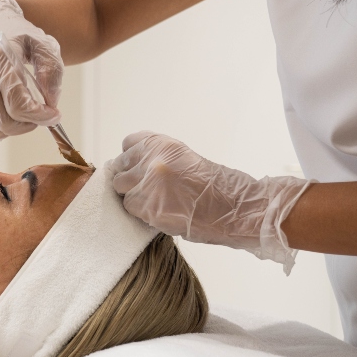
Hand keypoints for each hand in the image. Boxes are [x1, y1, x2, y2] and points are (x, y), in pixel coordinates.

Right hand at [0, 0, 62, 139]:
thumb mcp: (40, 41)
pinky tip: (10, 111)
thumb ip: (51, 70)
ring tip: (26, 114)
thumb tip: (51, 102)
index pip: (19, 105)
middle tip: (42, 114)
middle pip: (5, 122)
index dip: (41, 116)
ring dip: (14, 128)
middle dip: (29, 124)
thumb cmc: (13, 30)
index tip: (55, 114)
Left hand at [109, 131, 311, 273]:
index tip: (136, 165)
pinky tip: (156, 211)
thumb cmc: (219, 186)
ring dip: (133, 195)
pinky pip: (130, 208)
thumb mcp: (186, 159)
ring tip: (151, 201)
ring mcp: (148, 185)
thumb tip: (136, 167)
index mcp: (163, 144)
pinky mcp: (149, 209)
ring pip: (122, 189)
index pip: (128, 144)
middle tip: (143, 187)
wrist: (236, 209)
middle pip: (120, 167)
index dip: (131, 157)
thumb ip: (159, 159)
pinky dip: (140, 211)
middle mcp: (152, 161)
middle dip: (129, 177)